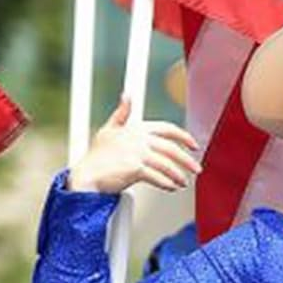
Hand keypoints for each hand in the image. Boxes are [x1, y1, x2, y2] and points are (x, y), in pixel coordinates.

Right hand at [69, 96, 200, 194]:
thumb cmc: (97, 156)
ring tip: (183, 183)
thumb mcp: (108, 129)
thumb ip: (121, 114)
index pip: (167, 128)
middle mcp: (138, 139)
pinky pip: (158, 177)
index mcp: (136, 128)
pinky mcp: (135, 169)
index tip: (194, 145)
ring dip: (178, 175)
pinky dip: (167, 184)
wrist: (85, 176)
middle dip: (187, 160)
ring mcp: (137, 153)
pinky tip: (172, 187)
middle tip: (196, 169)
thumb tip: (127, 95)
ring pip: (167, 165)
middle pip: (171, 149)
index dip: (184, 136)